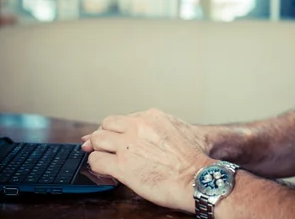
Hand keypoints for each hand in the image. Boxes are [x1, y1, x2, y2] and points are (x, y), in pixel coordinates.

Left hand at [81, 108, 213, 211]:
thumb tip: (148, 134)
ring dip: (98, 150)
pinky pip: (96, 161)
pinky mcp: (122, 166)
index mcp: (150, 117)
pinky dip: (97, 166)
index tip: (116, 140)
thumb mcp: (181, 129)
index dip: (117, 132)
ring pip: (96, 140)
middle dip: (104, 137)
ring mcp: (127, 145)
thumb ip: (159, 128)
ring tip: (105, 160)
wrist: (198, 178)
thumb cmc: (194, 158)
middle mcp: (136, 126)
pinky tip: (106, 172)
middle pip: (105, 125)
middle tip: (105, 149)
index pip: (122, 119)